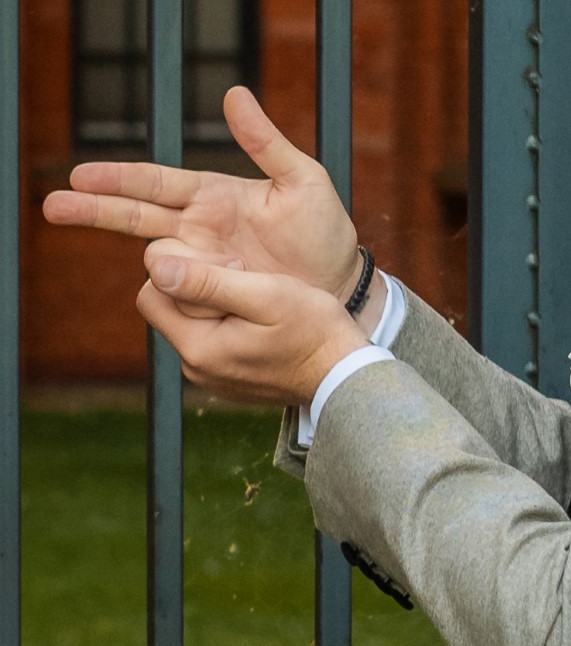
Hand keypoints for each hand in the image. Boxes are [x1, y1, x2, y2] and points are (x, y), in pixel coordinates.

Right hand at [43, 85, 379, 308]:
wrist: (341, 288)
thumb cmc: (325, 232)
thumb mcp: (303, 179)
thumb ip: (267, 142)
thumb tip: (235, 94)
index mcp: (213, 194)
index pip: (154, 182)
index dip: (118, 178)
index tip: (80, 175)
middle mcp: (197, 228)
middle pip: (133, 216)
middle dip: (93, 210)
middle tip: (52, 206)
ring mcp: (200, 263)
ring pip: (154, 257)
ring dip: (158, 261)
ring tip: (167, 266)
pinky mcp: (209, 294)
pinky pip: (178, 293)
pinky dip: (173, 290)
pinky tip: (168, 291)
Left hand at [138, 248, 368, 406]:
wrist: (343, 376)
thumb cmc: (313, 331)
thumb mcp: (265, 295)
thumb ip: (209, 282)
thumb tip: (157, 266)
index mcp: (198, 348)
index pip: (152, 292)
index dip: (185, 268)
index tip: (233, 267)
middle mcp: (194, 368)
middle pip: (169, 308)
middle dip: (199, 285)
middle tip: (247, 281)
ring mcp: (209, 377)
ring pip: (190, 322)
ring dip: (216, 304)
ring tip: (258, 305)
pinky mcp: (224, 379)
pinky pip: (209, 340)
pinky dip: (227, 324)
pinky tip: (261, 324)